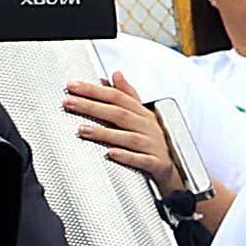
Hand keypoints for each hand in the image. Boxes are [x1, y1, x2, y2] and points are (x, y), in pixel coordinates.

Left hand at [61, 76, 178, 188]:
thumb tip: (116, 74)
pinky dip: (127, 157)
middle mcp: (148, 127)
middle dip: (93, 106)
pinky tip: (111, 153)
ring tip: (82, 129)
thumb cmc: (153, 143)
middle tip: (70, 102)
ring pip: (128, 137)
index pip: (117, 97)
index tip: (73, 86)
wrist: (175, 171)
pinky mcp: (157, 164)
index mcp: (143, 114)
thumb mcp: (143, 116)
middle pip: (119, 113)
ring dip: (104, 133)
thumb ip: (128, 95)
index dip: (94, 90)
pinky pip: (142, 160)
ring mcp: (153, 145)